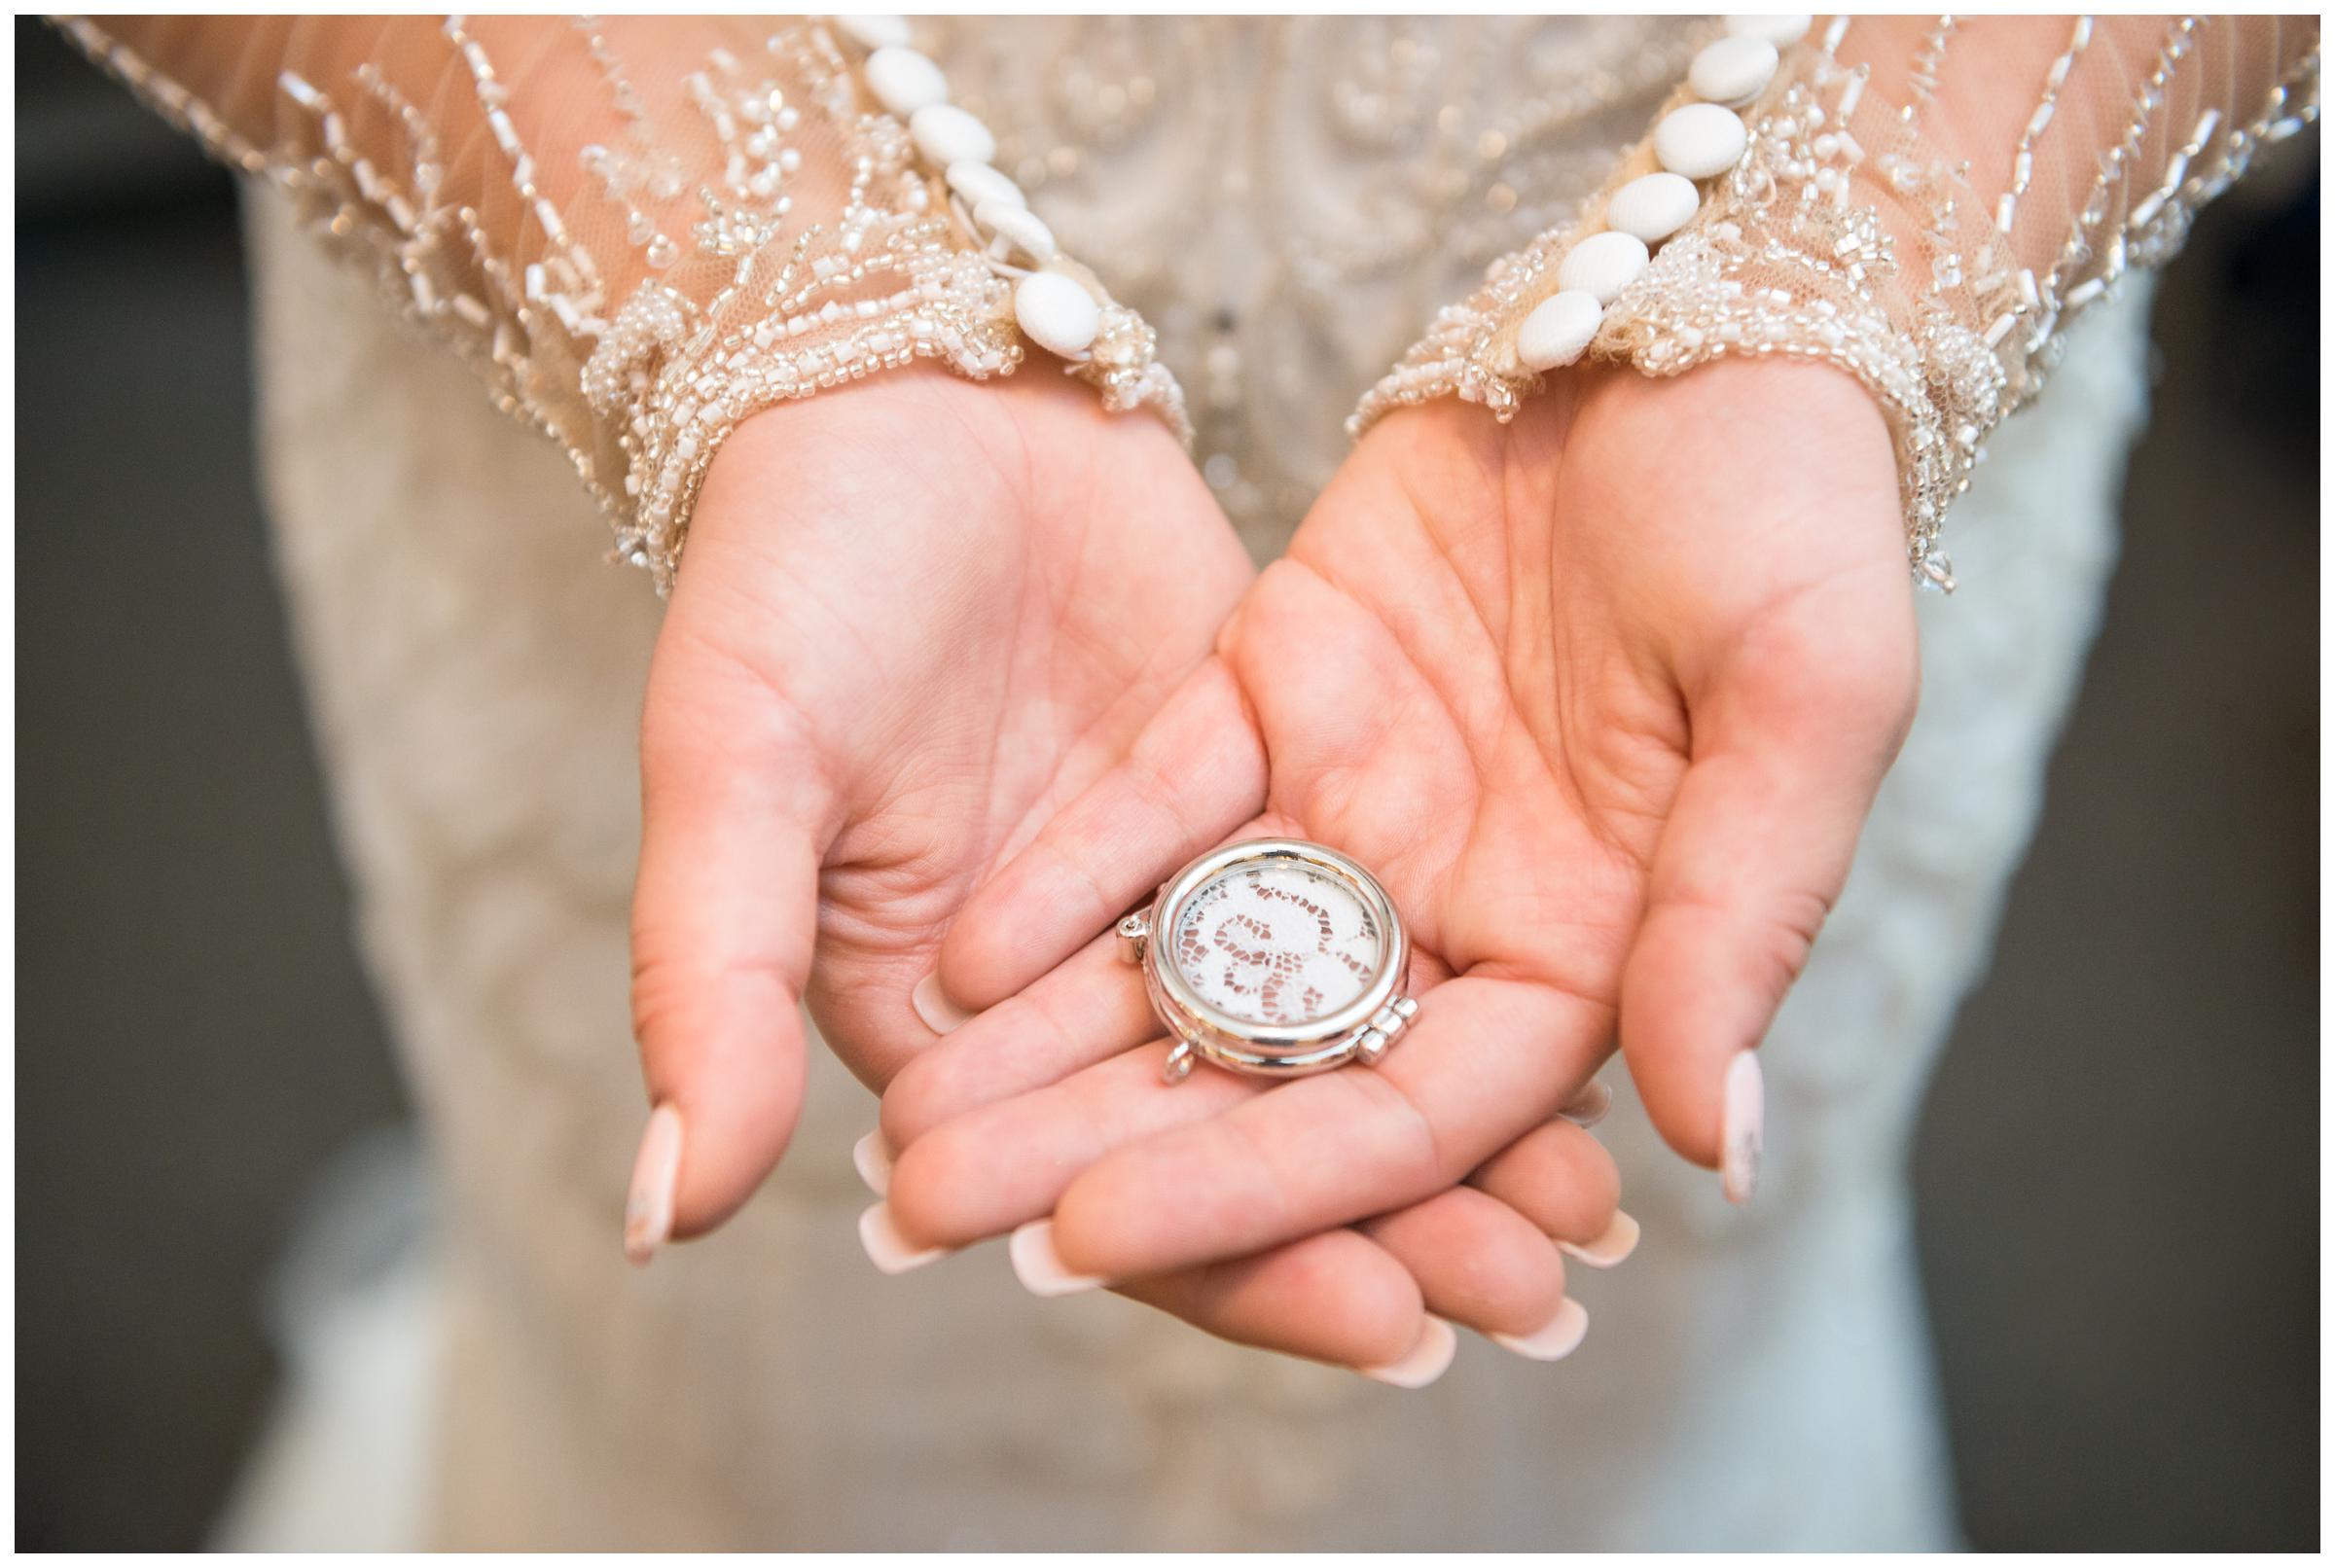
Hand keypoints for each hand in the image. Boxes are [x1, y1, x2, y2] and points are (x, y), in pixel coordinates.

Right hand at [625, 365, 1628, 1379]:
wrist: (903, 379)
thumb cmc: (784, 574)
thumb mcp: (734, 772)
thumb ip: (709, 984)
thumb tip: (668, 1213)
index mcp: (937, 1029)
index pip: (1104, 1186)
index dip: (1240, 1263)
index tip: (1385, 1320)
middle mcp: (1067, 989)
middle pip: (1238, 1139)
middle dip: (1387, 1227)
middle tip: (1533, 1294)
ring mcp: (1171, 890)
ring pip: (1318, 1038)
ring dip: (1447, 1130)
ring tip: (1585, 1208)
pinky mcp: (1257, 787)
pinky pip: (1363, 908)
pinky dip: (1452, 973)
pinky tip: (1581, 1032)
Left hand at [879, 358, 1917, 1292]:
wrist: (1694, 306)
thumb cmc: (1795, 502)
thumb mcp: (1809, 700)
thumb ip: (1741, 921)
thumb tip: (1713, 1154)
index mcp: (1593, 946)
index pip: (1414, 1117)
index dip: (1265, 1187)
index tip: (1100, 1239)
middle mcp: (1458, 903)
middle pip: (1270, 1065)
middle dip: (1104, 1144)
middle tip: (931, 1214)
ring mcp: (1357, 801)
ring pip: (1193, 952)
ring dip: (1052, 1039)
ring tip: (906, 1116)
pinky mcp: (1276, 689)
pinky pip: (1159, 803)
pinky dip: (1067, 876)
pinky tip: (956, 955)